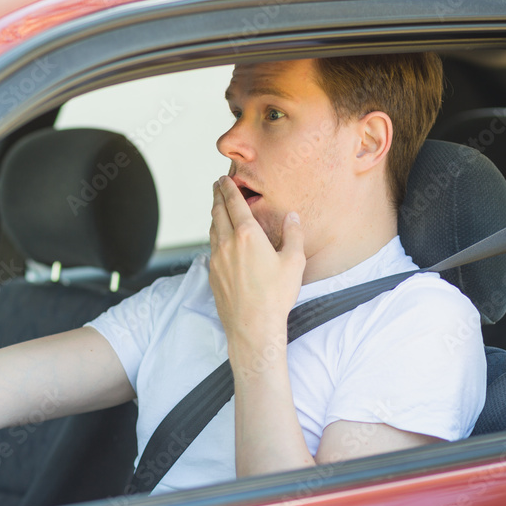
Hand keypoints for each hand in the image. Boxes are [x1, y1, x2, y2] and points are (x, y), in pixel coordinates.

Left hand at [208, 175, 305, 353]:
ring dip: (214, 216)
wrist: (253, 326)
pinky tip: (219, 239)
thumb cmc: (276, 295)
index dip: (228, 189)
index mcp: (247, 235)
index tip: (224, 179)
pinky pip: (212, 248)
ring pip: (212, 230)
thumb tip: (293, 216)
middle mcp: (227, 243)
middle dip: (217, 197)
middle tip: (217, 186)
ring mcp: (216, 260)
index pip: (233, 204)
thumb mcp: (293, 261)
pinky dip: (214, 236)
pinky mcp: (212, 274)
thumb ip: (293, 234)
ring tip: (218, 209)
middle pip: (217, 213)